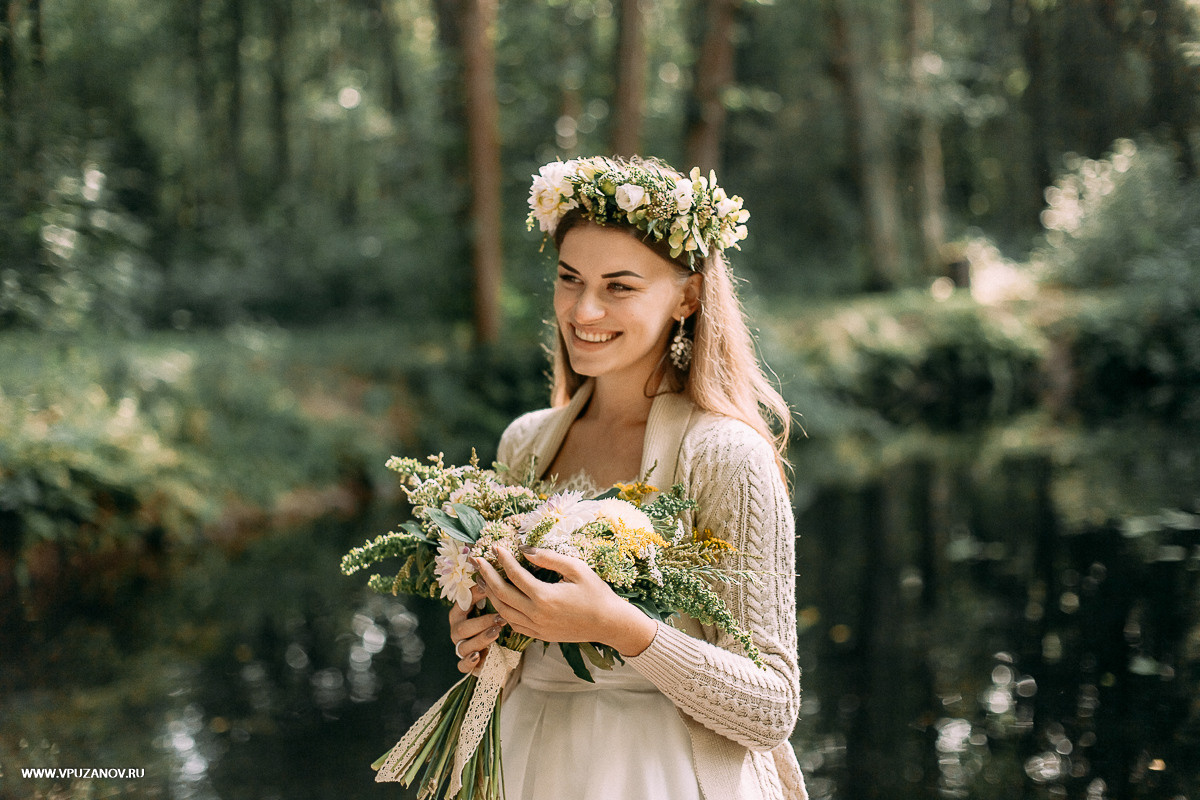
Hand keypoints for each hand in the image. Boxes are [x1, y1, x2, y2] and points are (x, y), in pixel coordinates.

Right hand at [448, 584, 505, 674]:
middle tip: (500, 618)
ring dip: (481, 639)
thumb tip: (495, 573)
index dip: (474, 597)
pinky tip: (478, 656)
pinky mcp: (467, 664)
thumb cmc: (492, 623)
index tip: (490, 590)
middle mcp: (457, 632)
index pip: (461, 605)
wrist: (498, 651)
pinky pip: (463, 666)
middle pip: (462, 628)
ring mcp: (460, 648)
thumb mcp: (492, 608)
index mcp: (459, 615)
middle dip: (482, 623)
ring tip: (496, 633)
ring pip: (464, 646)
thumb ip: (490, 594)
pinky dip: (469, 662)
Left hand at [471, 546, 656, 657]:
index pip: (515, 575)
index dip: (503, 559)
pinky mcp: (540, 636)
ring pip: (503, 612)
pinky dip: (503, 612)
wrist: (609, 623)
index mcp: (545, 597)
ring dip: (491, 594)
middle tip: (477, 560)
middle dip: (487, 575)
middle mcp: (536, 615)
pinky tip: (500, 601)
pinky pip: (513, 625)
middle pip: (502, 594)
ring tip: (483, 579)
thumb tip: (526, 549)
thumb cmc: (596, 593)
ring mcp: (537, 628)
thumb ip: (549, 558)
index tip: (495, 547)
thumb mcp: (576, 569)